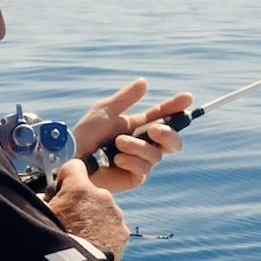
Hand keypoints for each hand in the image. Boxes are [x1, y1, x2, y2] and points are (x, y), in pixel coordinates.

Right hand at [44, 160, 128, 259]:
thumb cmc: (51, 245)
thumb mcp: (38, 217)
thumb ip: (41, 202)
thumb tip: (43, 198)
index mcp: (78, 189)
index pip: (74, 166)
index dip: (66, 177)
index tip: (61, 190)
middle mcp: (102, 196)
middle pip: (89, 192)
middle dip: (79, 203)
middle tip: (67, 222)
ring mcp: (116, 215)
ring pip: (102, 210)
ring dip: (92, 219)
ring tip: (79, 239)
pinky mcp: (123, 234)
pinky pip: (112, 227)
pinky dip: (104, 234)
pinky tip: (92, 248)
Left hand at [67, 78, 191, 193]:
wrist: (72, 157)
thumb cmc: (85, 134)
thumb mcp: (106, 110)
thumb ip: (126, 98)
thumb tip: (144, 82)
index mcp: (138, 126)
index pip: (163, 116)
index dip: (176, 107)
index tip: (188, 97)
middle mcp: (143, 144)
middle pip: (173, 141)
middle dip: (169, 134)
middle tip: (155, 129)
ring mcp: (140, 162)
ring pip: (156, 155)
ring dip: (138, 146)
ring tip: (118, 143)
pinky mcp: (134, 178)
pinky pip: (144, 169)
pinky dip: (131, 161)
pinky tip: (117, 159)